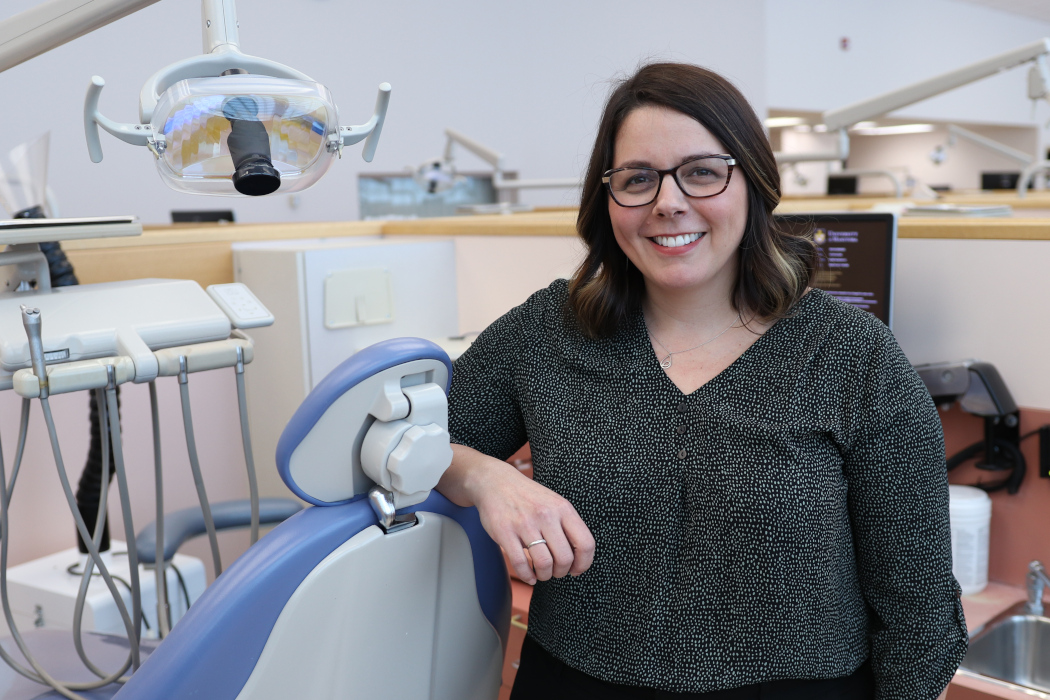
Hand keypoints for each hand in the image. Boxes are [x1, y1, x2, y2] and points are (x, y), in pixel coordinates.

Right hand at [438, 444, 594, 584]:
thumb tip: (579, 557)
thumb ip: (567, 526)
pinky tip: (528, 575)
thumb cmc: (528, 497)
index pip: (585, 543)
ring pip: (544, 563)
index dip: (583, 563)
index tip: (576, 569)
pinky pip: (520, 564)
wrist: (496, 482)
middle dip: (561, 572)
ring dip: (544, 575)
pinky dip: (527, 576)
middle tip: (556, 572)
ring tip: (541, 572)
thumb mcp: (554, 503)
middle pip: (564, 558)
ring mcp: (524, 524)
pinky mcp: (505, 532)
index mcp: (563, 508)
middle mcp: (546, 515)